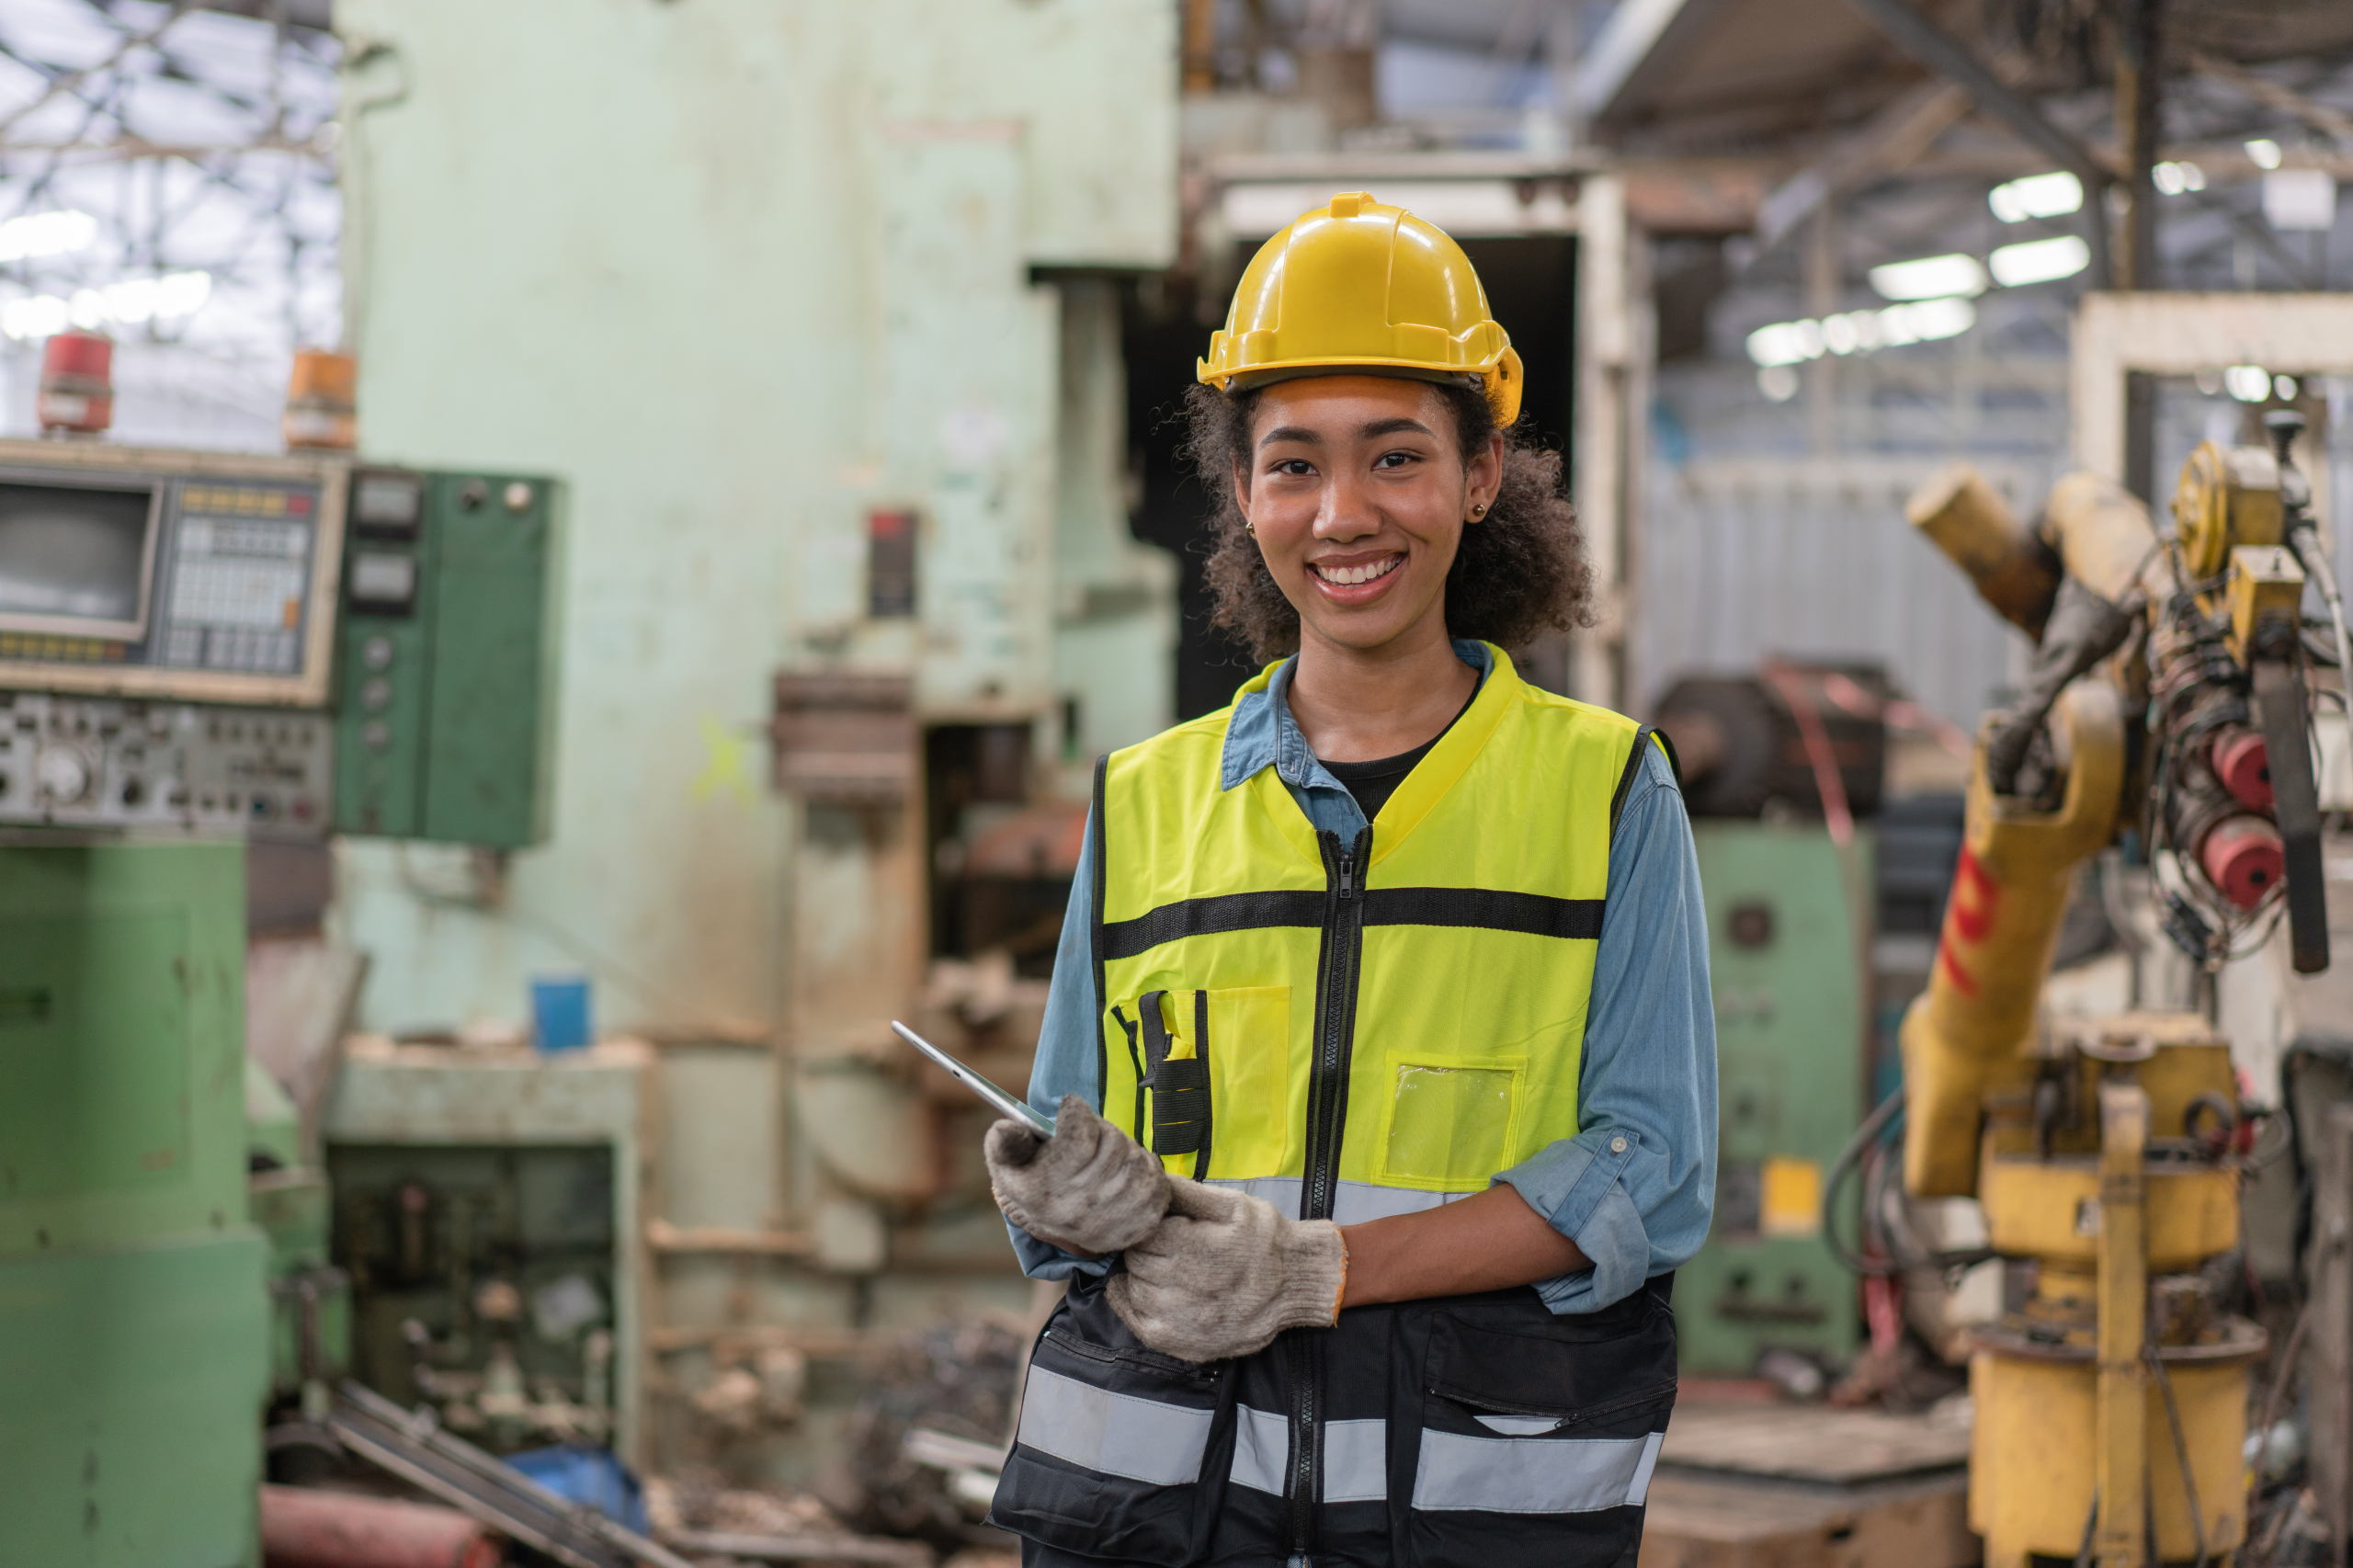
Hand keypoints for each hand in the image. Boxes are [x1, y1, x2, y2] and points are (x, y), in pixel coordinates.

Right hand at [985, 1095, 1169, 1257]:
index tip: (1071, 1107)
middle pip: (1112, 1142)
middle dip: (1103, 1131)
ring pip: (1136, 1158)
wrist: (1059, 1228)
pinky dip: (1144, 1169)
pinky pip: (1156, 1178)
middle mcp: (1079, 1208)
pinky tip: (1124, 1174)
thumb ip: (1006, 1139)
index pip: (1078, 1136)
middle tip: (1092, 1137)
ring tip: (1107, 1159)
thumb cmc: (1034, 1181)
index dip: (1076, 1112)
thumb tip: (1007, 1126)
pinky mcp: (1141, 1224)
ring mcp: (1114, 1219)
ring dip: (1124, 1150)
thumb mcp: (1007, 1161)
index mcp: (1044, 1189)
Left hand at [1105, 1180, 1345, 1363]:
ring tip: (1166, 1267)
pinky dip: (1132, 1304)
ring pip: (1135, 1288)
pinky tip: (1142, 1289)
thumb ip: (1188, 1192)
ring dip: (1142, 1275)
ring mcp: (1184, 1321)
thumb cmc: (1263, 1239)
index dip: (1151, 1225)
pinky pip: (1138, 1324)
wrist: (1296, 1283)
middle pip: (1138, 1260)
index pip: (1144, 1233)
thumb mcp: (1232, 1204)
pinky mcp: (1184, 1344)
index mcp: (1199, 1248)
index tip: (1165, 1225)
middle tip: (1166, 1245)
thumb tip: (1151, 1180)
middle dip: (1146, 1248)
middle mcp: (1188, 1288)